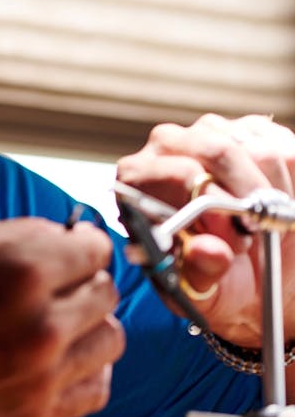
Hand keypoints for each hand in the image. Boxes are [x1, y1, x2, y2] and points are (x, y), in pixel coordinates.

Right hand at [0, 217, 123, 416]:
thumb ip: (25, 233)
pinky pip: (98, 387)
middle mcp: (42, 324)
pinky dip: (87, 367)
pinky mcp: (38, 412)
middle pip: (107, 291)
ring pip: (112, 338)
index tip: (75, 246)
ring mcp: (43, 374)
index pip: (96, 250)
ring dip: (90, 323)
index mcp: (23, 272)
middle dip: (84, 279)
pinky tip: (61, 354)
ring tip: (59, 319)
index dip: (84, 242)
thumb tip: (67, 237)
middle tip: (57, 281)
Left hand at [117, 113, 294, 345]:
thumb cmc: (206, 274)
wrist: (240, 267)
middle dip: (246, 194)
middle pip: (216, 148)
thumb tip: (208, 250)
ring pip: (257, 150)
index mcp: (137, 177)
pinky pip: (283, 149)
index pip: (181, 173)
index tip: (235, 240)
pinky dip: (288, 183)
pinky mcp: (247, 128)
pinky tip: (269, 203)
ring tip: (255, 224)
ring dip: (269, 194)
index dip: (214, 206)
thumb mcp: (199, 288)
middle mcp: (166, 144)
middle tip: (256, 231)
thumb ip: (200, 271)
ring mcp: (207, 130)